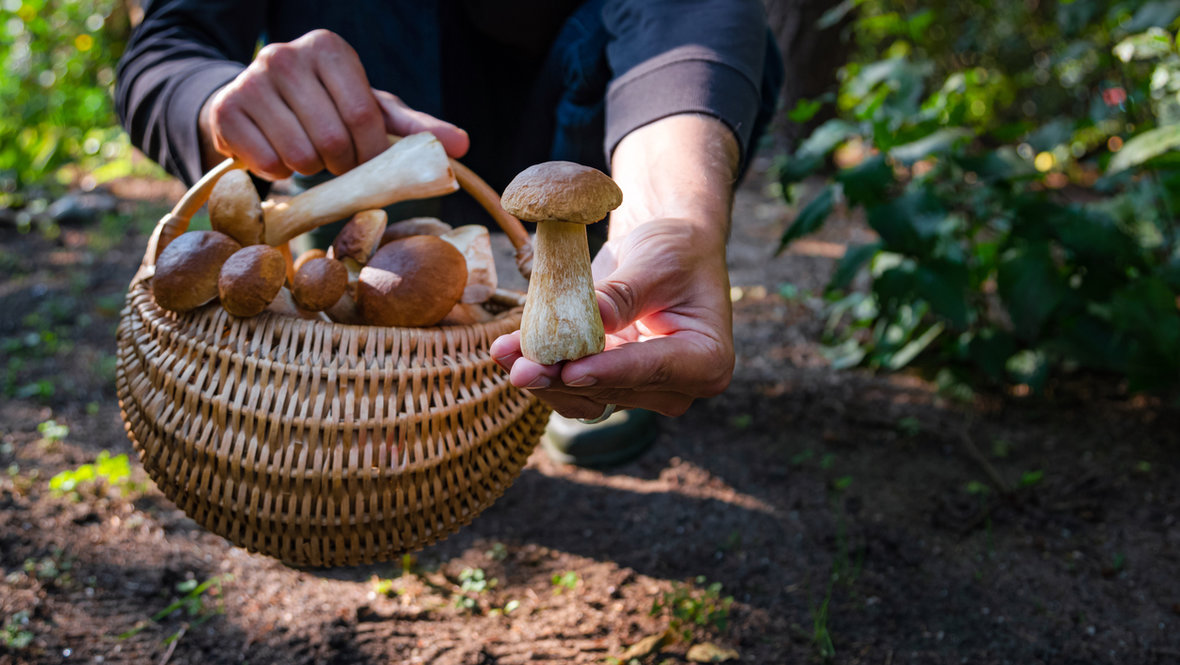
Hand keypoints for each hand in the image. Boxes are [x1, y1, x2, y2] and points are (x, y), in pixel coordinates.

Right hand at [199, 29, 468, 178]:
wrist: (256, 105)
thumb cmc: (325, 108)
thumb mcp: (371, 111)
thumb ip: (416, 129)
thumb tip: (463, 145)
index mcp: (329, 48)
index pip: (364, 116)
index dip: (370, 153)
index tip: (367, 161)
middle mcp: (286, 55)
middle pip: (332, 139)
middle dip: (341, 164)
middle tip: (335, 160)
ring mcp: (250, 80)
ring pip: (299, 155)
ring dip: (310, 169)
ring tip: (307, 153)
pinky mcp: (225, 111)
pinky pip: (266, 163)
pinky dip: (278, 172)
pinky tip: (277, 154)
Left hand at [491, 113, 739, 419]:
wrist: (666, 252)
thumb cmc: (675, 250)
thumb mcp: (654, 263)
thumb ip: (622, 296)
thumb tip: (587, 323)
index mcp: (706, 360)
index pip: (653, 369)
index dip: (608, 372)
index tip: (570, 371)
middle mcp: (677, 387)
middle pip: (613, 390)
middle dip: (562, 377)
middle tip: (520, 365)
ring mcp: (641, 391)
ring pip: (585, 398)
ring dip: (542, 380)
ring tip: (505, 354)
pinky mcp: (608, 384)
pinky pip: (570, 387)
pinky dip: (541, 370)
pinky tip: (508, 350)